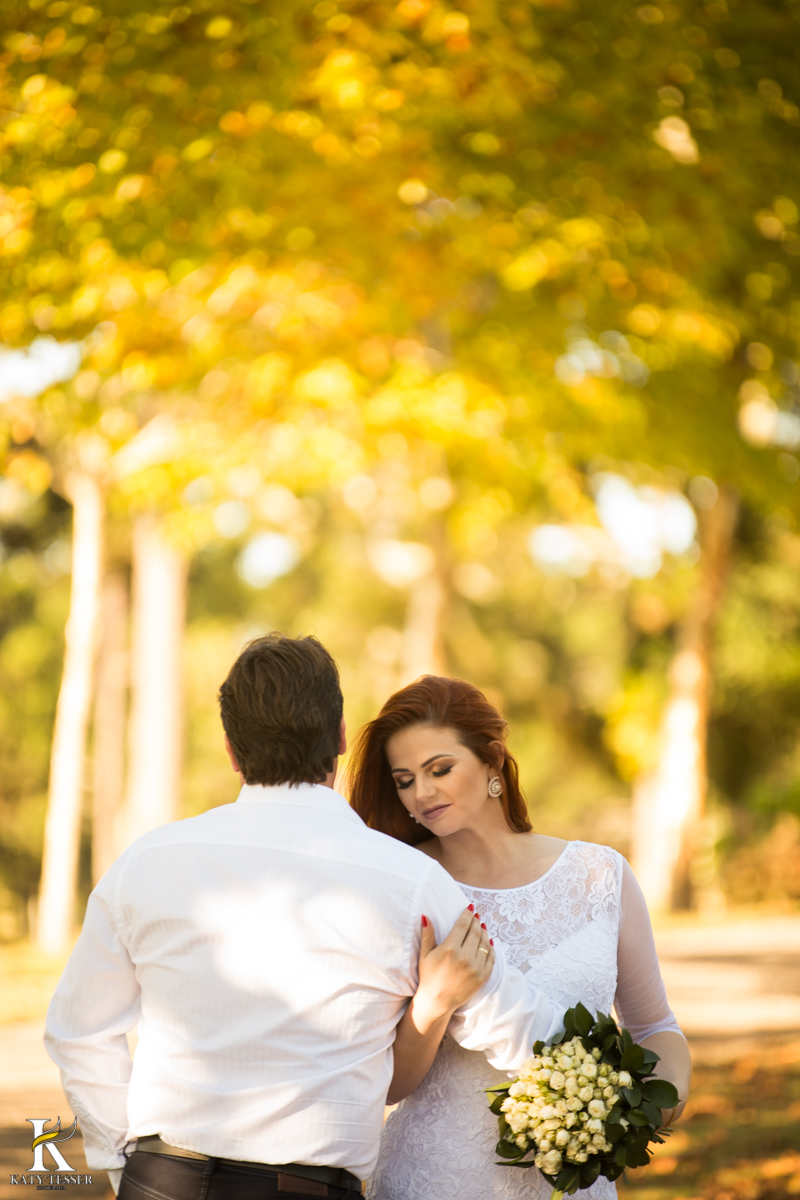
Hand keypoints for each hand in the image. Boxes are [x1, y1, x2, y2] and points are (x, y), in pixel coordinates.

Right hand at [414, 907, 494, 1029]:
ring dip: (484, 932)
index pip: (463, 925)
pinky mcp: (483, 977)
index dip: (467, 914)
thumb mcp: (425, 955)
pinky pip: (491, 957)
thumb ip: (427, 934)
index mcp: (450, 949)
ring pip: (484, 943)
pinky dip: (491, 947)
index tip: (470, 907)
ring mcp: (476, 968)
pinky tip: (488, 941)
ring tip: (481, 926)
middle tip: (476, 915)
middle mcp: (465, 957)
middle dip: (476, 921)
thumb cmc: (428, 976)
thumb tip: (426, 916)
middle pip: (475, 932)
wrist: (437, 1001)